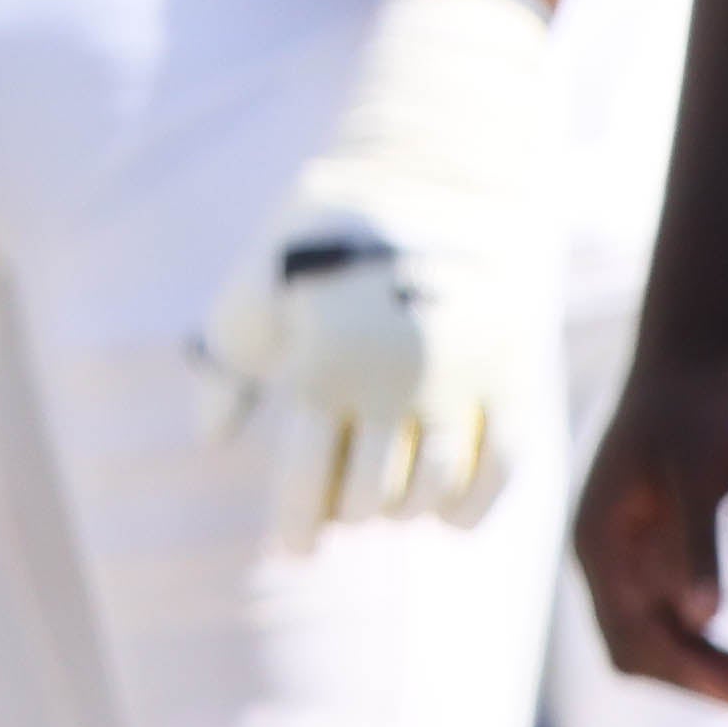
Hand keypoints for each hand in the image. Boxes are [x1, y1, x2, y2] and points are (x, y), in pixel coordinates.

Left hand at [200, 0, 561, 535]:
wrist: (430, 172)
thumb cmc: (317, 241)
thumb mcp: (251, 294)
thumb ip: (225, 369)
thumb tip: (212, 440)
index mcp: (320, 365)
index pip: (306, 482)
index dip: (297, 528)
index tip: (295, 554)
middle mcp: (393, 381)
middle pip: (371, 496)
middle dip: (351, 513)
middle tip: (344, 513)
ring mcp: (461, 379)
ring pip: (434, 490)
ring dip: (407, 512)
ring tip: (392, 508)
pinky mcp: (515, 369)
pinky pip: (506, 466)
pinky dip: (475, 505)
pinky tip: (450, 517)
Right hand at [572, 332, 727, 706]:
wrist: (691, 352)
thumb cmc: (696, 406)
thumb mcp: (700, 472)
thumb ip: (695, 544)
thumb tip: (700, 617)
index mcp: (598, 544)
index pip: (632, 639)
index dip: (686, 675)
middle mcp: (602, 557)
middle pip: (634, 648)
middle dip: (691, 679)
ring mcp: (623, 552)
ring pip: (649, 634)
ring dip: (696, 663)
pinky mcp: (651, 543)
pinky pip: (667, 609)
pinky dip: (701, 636)